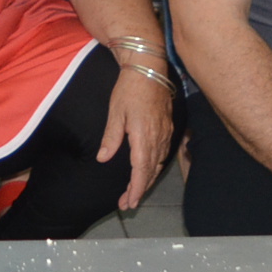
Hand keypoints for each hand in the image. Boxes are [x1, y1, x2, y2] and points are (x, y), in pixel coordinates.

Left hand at [97, 62, 174, 211]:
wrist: (149, 68)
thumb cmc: (129, 89)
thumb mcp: (116, 112)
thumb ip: (111, 137)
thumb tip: (103, 159)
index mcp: (144, 137)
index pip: (141, 171)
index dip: (136, 189)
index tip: (130, 203)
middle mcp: (158, 138)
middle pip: (151, 171)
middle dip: (140, 189)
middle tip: (127, 203)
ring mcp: (165, 133)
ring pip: (158, 164)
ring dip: (147, 179)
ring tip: (135, 191)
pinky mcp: (168, 127)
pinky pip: (163, 154)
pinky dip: (154, 166)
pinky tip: (147, 169)